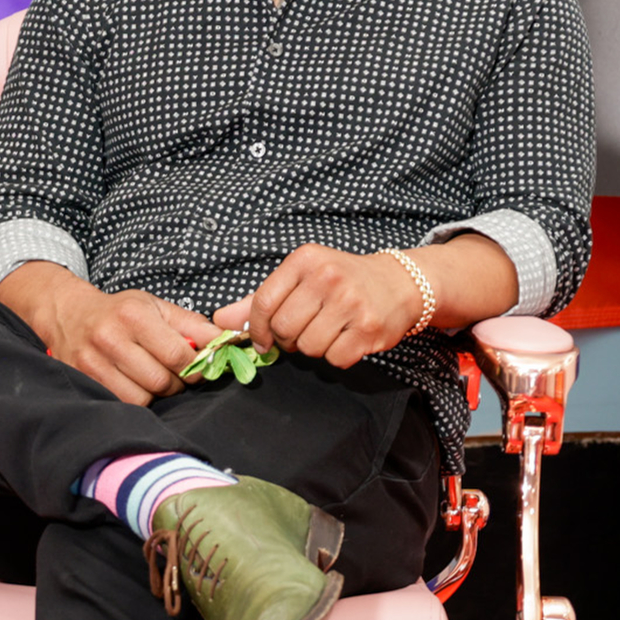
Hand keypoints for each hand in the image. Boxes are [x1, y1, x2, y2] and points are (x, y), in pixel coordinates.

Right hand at [0, 263, 218, 404]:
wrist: (68, 314)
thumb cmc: (118, 312)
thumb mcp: (155, 307)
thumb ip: (192, 325)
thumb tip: (226, 342)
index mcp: (134, 316)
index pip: (177, 355)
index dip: (194, 368)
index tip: (198, 368)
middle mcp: (111, 339)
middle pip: (160, 381)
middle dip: (177, 384)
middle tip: (176, 377)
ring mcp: (93, 363)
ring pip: (142, 398)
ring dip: (156, 395)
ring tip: (154, 381)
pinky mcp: (83, 380)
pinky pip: (122, 404)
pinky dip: (136, 400)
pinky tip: (136, 386)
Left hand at [216, 244, 424, 369]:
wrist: (399, 283)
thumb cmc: (344, 281)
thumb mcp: (302, 278)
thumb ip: (261, 299)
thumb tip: (221, 320)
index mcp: (305, 260)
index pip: (264, 302)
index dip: (259, 329)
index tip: (264, 340)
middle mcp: (327, 277)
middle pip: (285, 328)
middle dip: (289, 339)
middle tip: (304, 332)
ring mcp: (350, 303)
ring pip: (308, 347)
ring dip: (314, 348)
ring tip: (328, 331)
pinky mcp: (368, 328)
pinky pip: (335, 359)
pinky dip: (338, 356)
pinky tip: (347, 339)